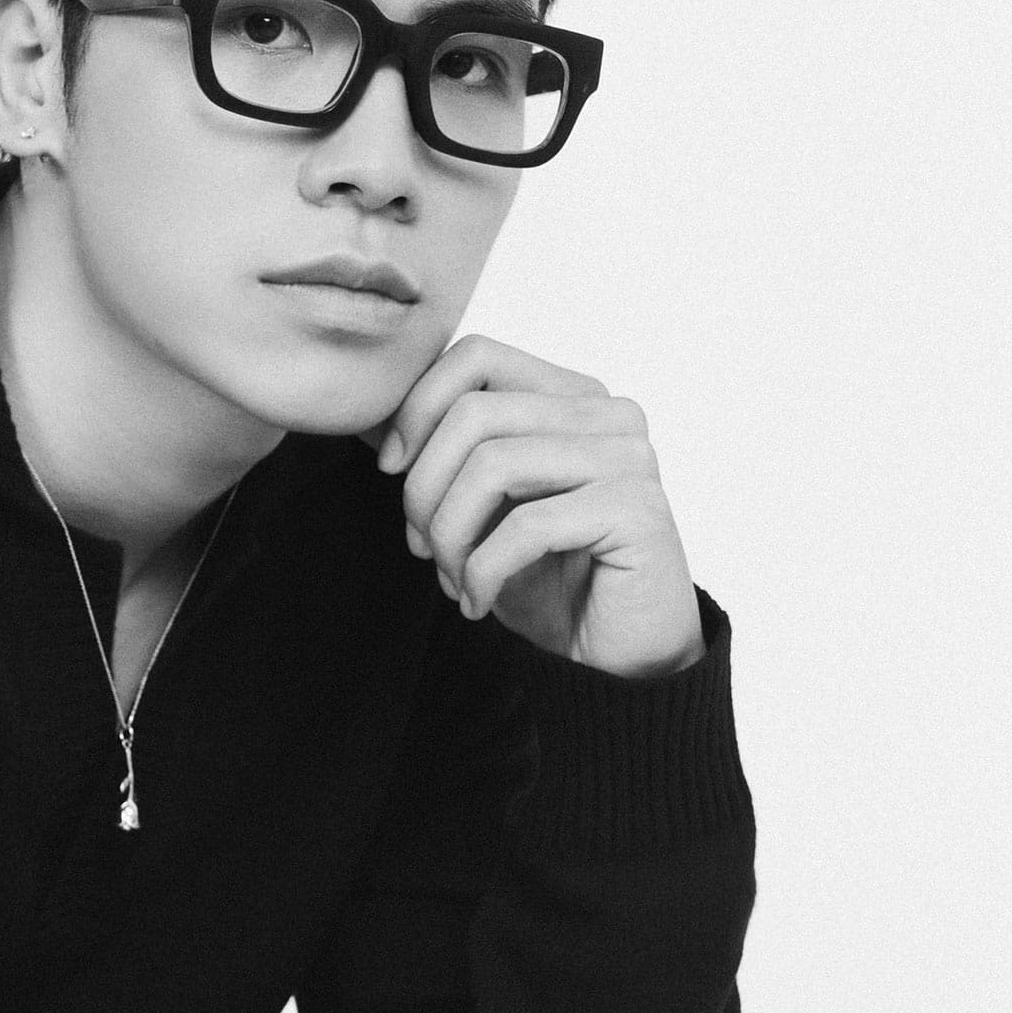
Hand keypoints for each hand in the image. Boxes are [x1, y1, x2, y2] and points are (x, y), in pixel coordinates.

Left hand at [374, 333, 703, 679]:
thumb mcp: (484, 511)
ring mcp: (629, 458)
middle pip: (474, 413)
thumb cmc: (552, 581)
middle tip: (421, 547)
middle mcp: (608, 415)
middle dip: (425, 488)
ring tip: (451, 579)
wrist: (621, 656)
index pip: (476, 356)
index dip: (417, 408)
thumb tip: (375, 422)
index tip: (391, 469)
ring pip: (493, 465)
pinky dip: (483, 571)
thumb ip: (447, 458)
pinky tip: (477, 602)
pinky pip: (526, 526)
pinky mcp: (636, 509)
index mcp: (572, 398)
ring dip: (451, 534)